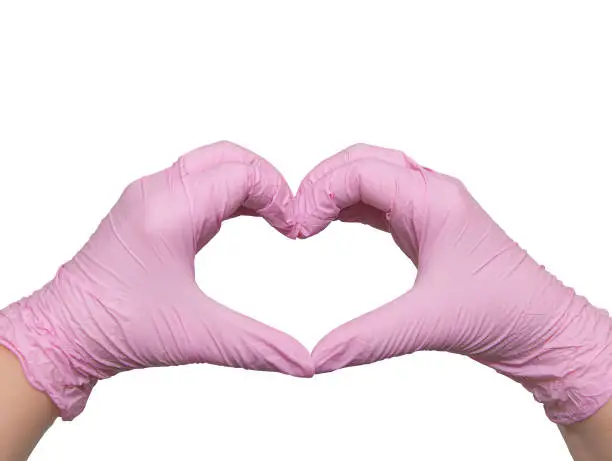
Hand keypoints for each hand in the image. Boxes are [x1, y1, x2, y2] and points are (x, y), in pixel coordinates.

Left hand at [0, 141, 312, 420]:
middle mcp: (156, 192)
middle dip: (268, 182)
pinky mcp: (147, 206)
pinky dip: (227, 193)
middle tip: (288, 217)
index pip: (241, 174)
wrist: (65, 332)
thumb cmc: (117, 329)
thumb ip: (257, 346)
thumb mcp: (196, 337)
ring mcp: (148, 195)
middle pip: (228, 157)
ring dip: (248, 185)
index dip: (279, 197)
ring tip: (273, 219)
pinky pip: (196, 180)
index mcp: (168, 211)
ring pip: (212, 164)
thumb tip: (305, 364)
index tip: (293, 230)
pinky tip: (242, 218)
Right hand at [294, 143, 611, 424]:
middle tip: (293, 218)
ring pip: (369, 175)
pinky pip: (378, 200)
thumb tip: (316, 357)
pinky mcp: (425, 225)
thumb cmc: (504, 313)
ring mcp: (428, 206)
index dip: (319, 193)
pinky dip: (348, 205)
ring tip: (305, 220)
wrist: (542, 327)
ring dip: (333, 190)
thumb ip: (367, 338)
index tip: (296, 228)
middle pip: (361, 160)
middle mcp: (431, 193)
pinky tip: (329, 223)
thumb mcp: (428, 324)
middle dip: (320, 183)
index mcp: (434, 200)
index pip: (360, 172)